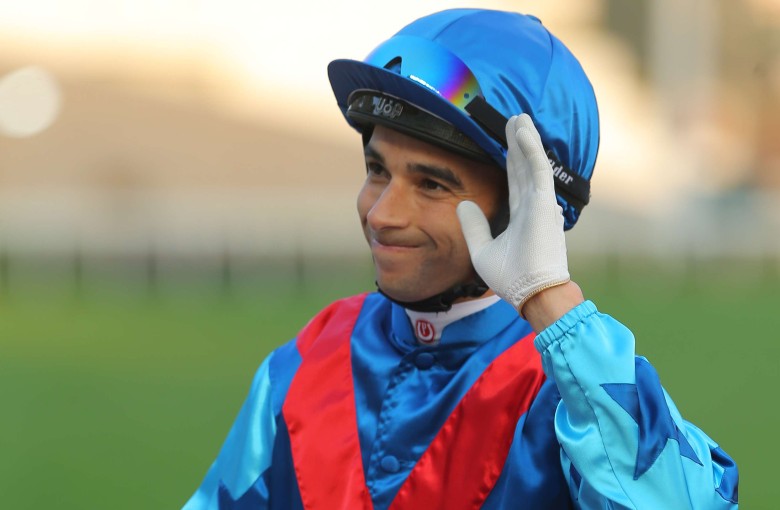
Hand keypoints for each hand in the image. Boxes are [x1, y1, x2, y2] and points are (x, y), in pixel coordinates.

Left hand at [456, 114, 569, 314]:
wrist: (529, 293)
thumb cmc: (510, 278)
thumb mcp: (482, 250)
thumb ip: (473, 226)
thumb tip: (462, 204)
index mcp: (520, 216)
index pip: (513, 181)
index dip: (509, 160)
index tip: (503, 142)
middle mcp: (532, 206)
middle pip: (522, 167)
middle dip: (517, 143)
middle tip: (513, 120)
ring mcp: (540, 204)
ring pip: (531, 163)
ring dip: (525, 140)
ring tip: (519, 118)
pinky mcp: (545, 203)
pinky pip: (538, 170)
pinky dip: (531, 150)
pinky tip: (523, 132)